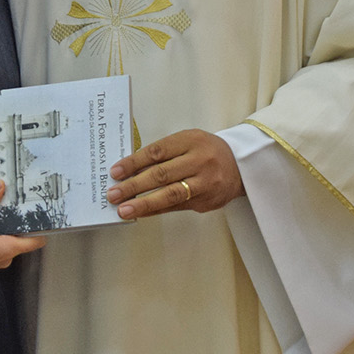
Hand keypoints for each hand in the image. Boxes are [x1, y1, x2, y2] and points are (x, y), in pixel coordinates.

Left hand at [105, 129, 244, 219]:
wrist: (240, 165)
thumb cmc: (206, 151)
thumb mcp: (187, 142)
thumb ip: (163, 153)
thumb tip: (130, 169)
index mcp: (191, 141)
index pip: (157, 152)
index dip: (134, 162)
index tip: (115, 172)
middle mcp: (200, 161)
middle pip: (162, 174)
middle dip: (134, 185)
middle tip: (113, 194)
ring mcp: (205, 183)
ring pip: (170, 194)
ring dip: (144, 203)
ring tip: (124, 209)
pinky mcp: (206, 201)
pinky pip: (176, 207)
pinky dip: (156, 210)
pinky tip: (141, 212)